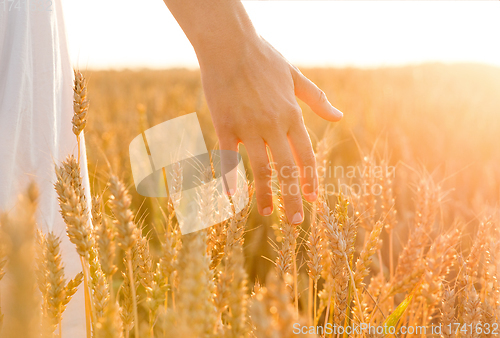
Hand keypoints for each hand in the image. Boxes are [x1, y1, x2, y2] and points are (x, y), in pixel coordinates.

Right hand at [198, 35, 342, 223]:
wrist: (229, 44)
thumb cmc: (264, 58)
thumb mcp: (296, 77)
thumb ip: (317, 99)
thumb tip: (339, 116)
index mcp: (292, 114)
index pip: (306, 155)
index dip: (310, 179)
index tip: (313, 198)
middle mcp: (273, 125)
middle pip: (288, 169)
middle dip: (294, 197)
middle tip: (296, 221)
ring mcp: (248, 127)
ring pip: (260, 169)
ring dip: (266, 194)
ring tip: (269, 214)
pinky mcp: (225, 126)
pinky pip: (227, 158)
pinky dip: (229, 179)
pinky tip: (232, 198)